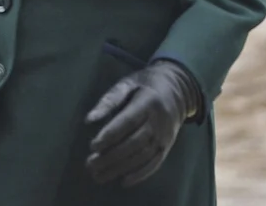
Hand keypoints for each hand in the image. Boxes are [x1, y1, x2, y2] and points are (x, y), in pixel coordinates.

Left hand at [85, 60, 199, 185]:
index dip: (110, 135)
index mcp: (148, 103)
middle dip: (111, 156)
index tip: (92, 146)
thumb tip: (89, 119)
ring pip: (143, 156)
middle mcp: (158, 122)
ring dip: (121, 168)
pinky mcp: (167, 147)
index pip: (127, 122)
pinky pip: (155, 163)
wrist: (177, 90)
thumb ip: (108, 100)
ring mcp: (165, 137)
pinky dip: (140, 174)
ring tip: (100, 175)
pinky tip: (124, 181)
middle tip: (90, 164)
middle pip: (134, 143)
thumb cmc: (144, 85)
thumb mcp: (126, 84)